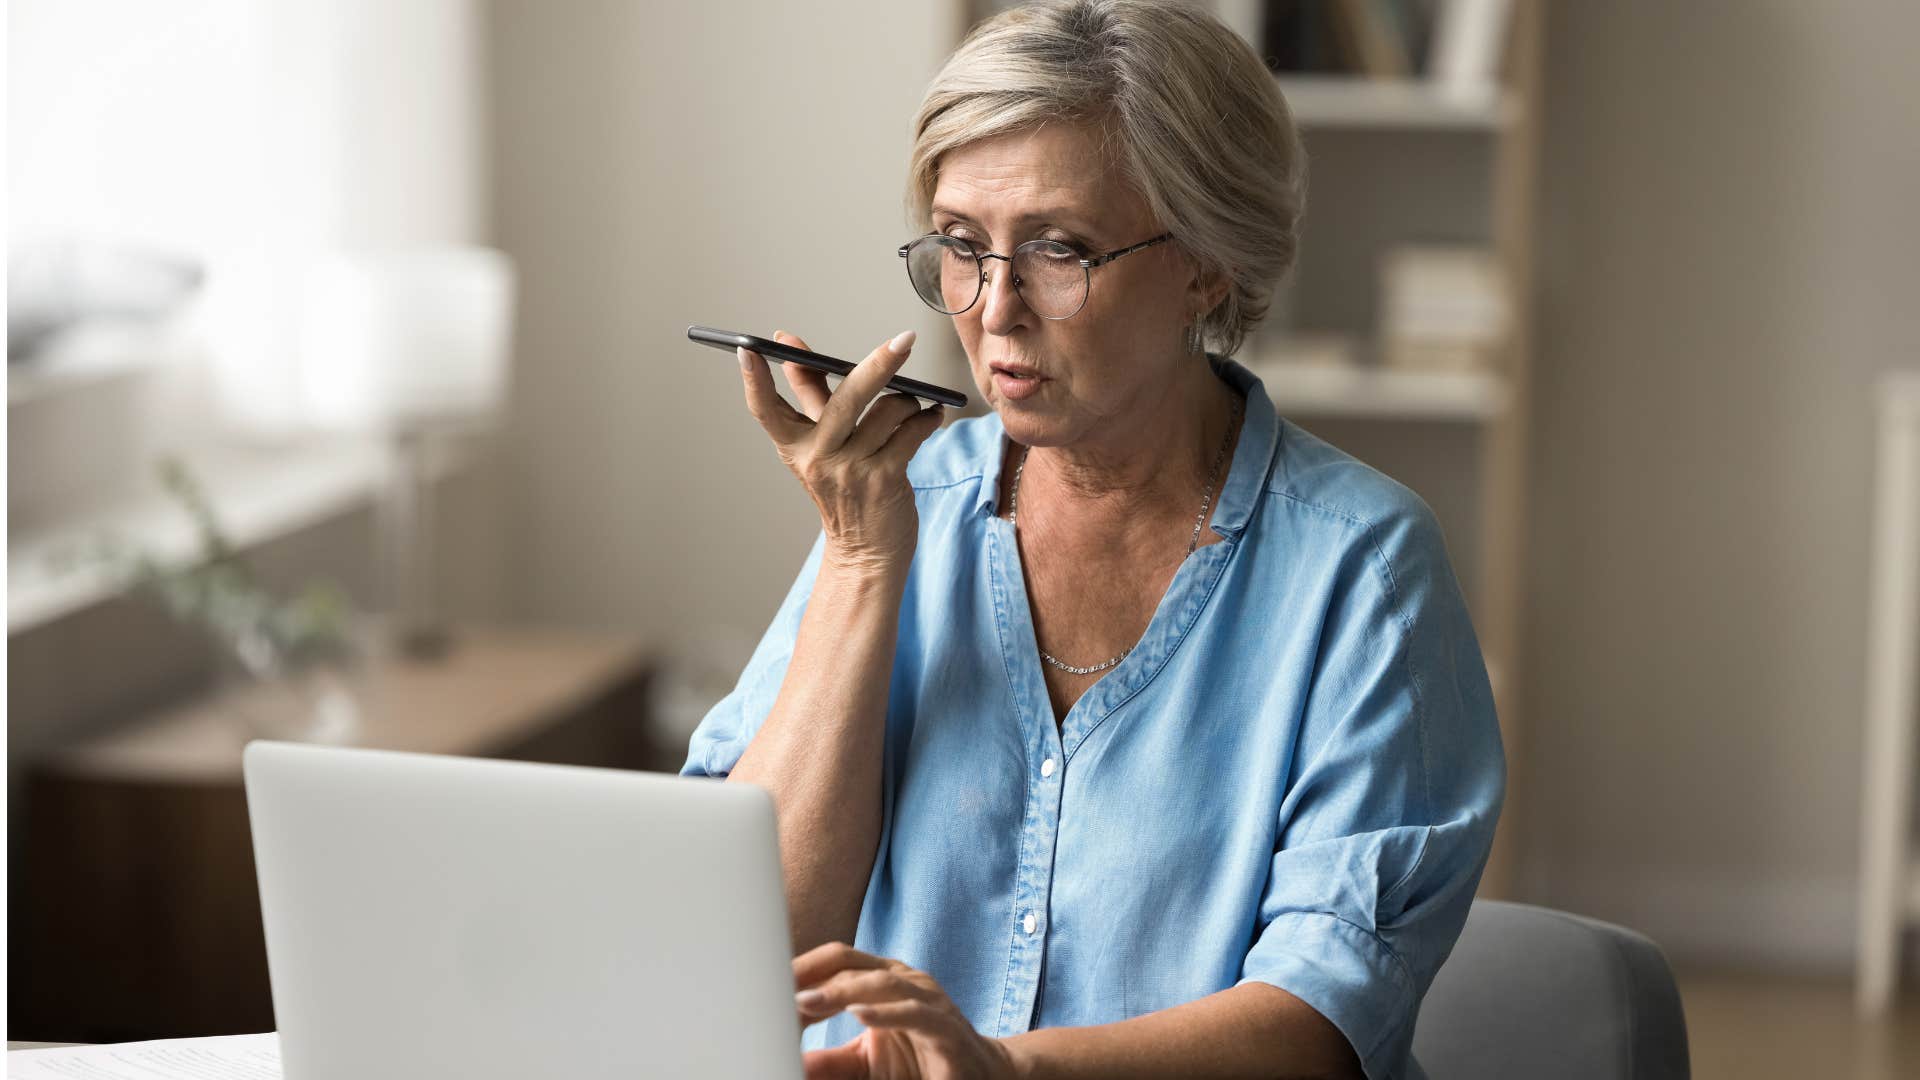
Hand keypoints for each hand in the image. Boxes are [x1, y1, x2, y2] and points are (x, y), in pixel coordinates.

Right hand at [739, 330, 944, 570]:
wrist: (867, 553)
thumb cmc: (845, 490)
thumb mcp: (819, 446)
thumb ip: (809, 396)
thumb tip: (790, 351)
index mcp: (795, 446)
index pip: (765, 410)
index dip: (754, 379)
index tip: (747, 348)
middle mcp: (819, 457)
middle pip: (847, 397)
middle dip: (879, 363)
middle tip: (904, 340)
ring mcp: (851, 470)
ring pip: (890, 410)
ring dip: (909, 401)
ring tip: (915, 404)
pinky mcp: (884, 480)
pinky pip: (912, 432)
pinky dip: (927, 419)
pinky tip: (931, 416)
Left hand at [794, 942, 1020, 1079]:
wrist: (980, 1079)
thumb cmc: (920, 1065)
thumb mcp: (864, 1064)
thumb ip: (828, 1062)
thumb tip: (786, 1061)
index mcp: (881, 981)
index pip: (834, 962)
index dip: (800, 970)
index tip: (765, 986)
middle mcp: (903, 980)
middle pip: (850, 961)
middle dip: (811, 972)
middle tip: (776, 989)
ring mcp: (927, 999)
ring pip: (880, 982)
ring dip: (840, 991)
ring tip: (805, 1003)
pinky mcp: (945, 1026)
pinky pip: (914, 1013)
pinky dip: (885, 1013)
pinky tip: (859, 1015)